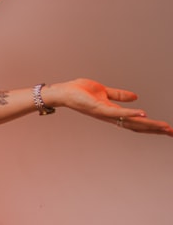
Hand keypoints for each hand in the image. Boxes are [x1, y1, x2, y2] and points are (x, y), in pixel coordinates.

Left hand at [53, 79, 172, 135]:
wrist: (63, 92)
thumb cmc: (79, 91)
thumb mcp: (104, 91)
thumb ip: (119, 95)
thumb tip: (136, 97)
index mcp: (113, 112)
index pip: (136, 122)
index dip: (152, 126)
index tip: (168, 129)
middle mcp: (111, 117)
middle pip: (137, 126)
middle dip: (155, 130)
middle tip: (172, 133)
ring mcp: (105, 114)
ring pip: (130, 122)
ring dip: (148, 125)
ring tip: (164, 127)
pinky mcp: (98, 108)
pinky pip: (116, 113)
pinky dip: (130, 114)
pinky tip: (143, 114)